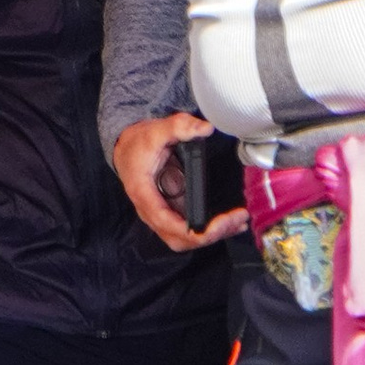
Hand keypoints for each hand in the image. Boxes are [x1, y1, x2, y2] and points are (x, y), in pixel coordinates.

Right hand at [115, 112, 246, 252]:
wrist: (127, 149)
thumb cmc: (138, 143)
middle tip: (235, 220)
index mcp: (143, 193)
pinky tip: (230, 224)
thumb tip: (205, 128)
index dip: (191, 229)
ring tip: (237, 222)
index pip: (165, 222)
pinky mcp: (171, 213)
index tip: (217, 224)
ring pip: (184, 239)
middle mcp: (150, 211)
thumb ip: (179, 126)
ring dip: (211, 235)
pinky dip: (210, 231)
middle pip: (178, 238)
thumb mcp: (156, 130)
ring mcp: (161, 214)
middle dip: (207, 235)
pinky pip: (189, 230)